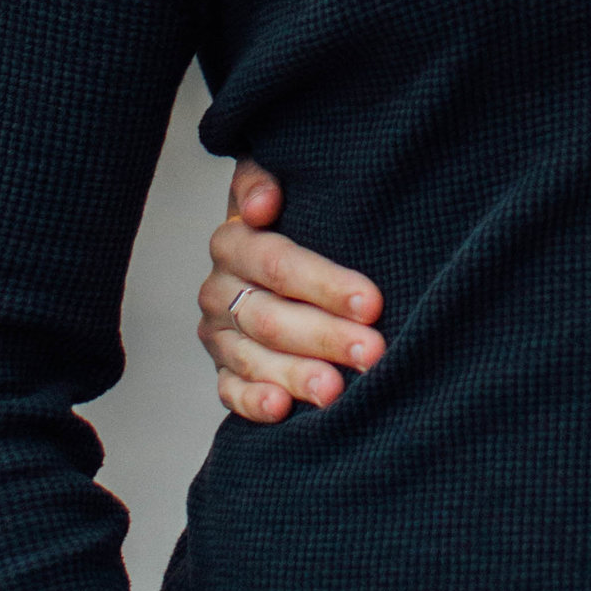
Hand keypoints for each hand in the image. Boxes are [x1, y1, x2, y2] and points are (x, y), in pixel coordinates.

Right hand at [201, 163, 383, 421]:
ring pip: (254, 358)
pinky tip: (283, 409)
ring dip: (296, 375)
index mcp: (233, 242)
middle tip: (371, 352)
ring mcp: (219, 334)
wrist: (274, 258)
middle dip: (325, 336)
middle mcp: (218, 289)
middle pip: (271, 317)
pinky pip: (230, 392)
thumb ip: (264, 181)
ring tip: (336, 391)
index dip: (325, 284)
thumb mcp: (287, 186)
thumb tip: (263, 203)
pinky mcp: (223, 371)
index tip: (372, 302)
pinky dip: (254, 402)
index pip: (278, 264)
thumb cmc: (299, 219)